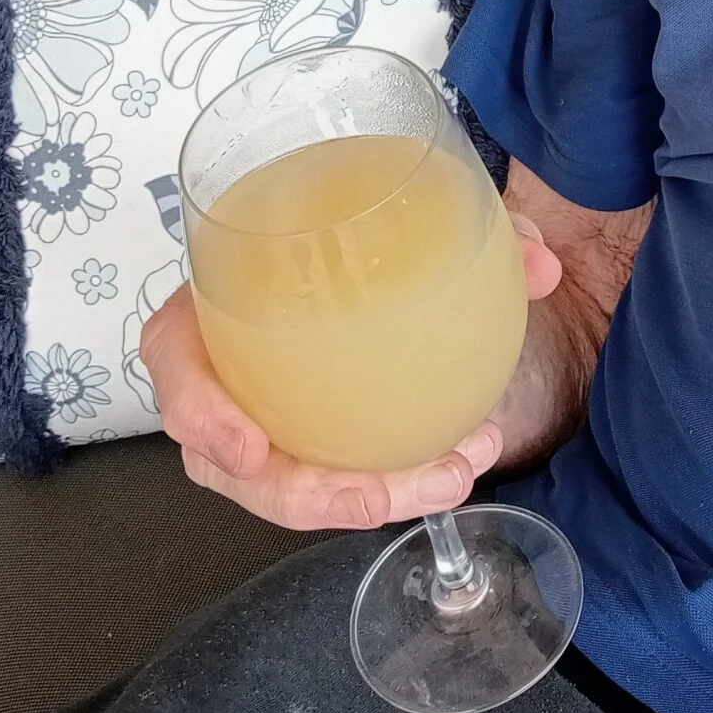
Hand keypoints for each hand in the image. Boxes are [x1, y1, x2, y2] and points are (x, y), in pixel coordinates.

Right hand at [142, 210, 565, 530]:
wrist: (397, 257)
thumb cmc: (376, 237)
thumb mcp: (419, 218)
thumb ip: (485, 231)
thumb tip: (541, 265)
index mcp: (221, 295)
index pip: (172, 357)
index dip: (199, 412)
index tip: (251, 449)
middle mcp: (229, 366)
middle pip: (230, 460)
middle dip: (308, 492)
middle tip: (382, 494)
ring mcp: (264, 414)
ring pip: (289, 487)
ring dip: (369, 495)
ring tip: (450, 478)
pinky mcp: (308, 441)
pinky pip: (334, 480)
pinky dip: (395, 482)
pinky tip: (455, 468)